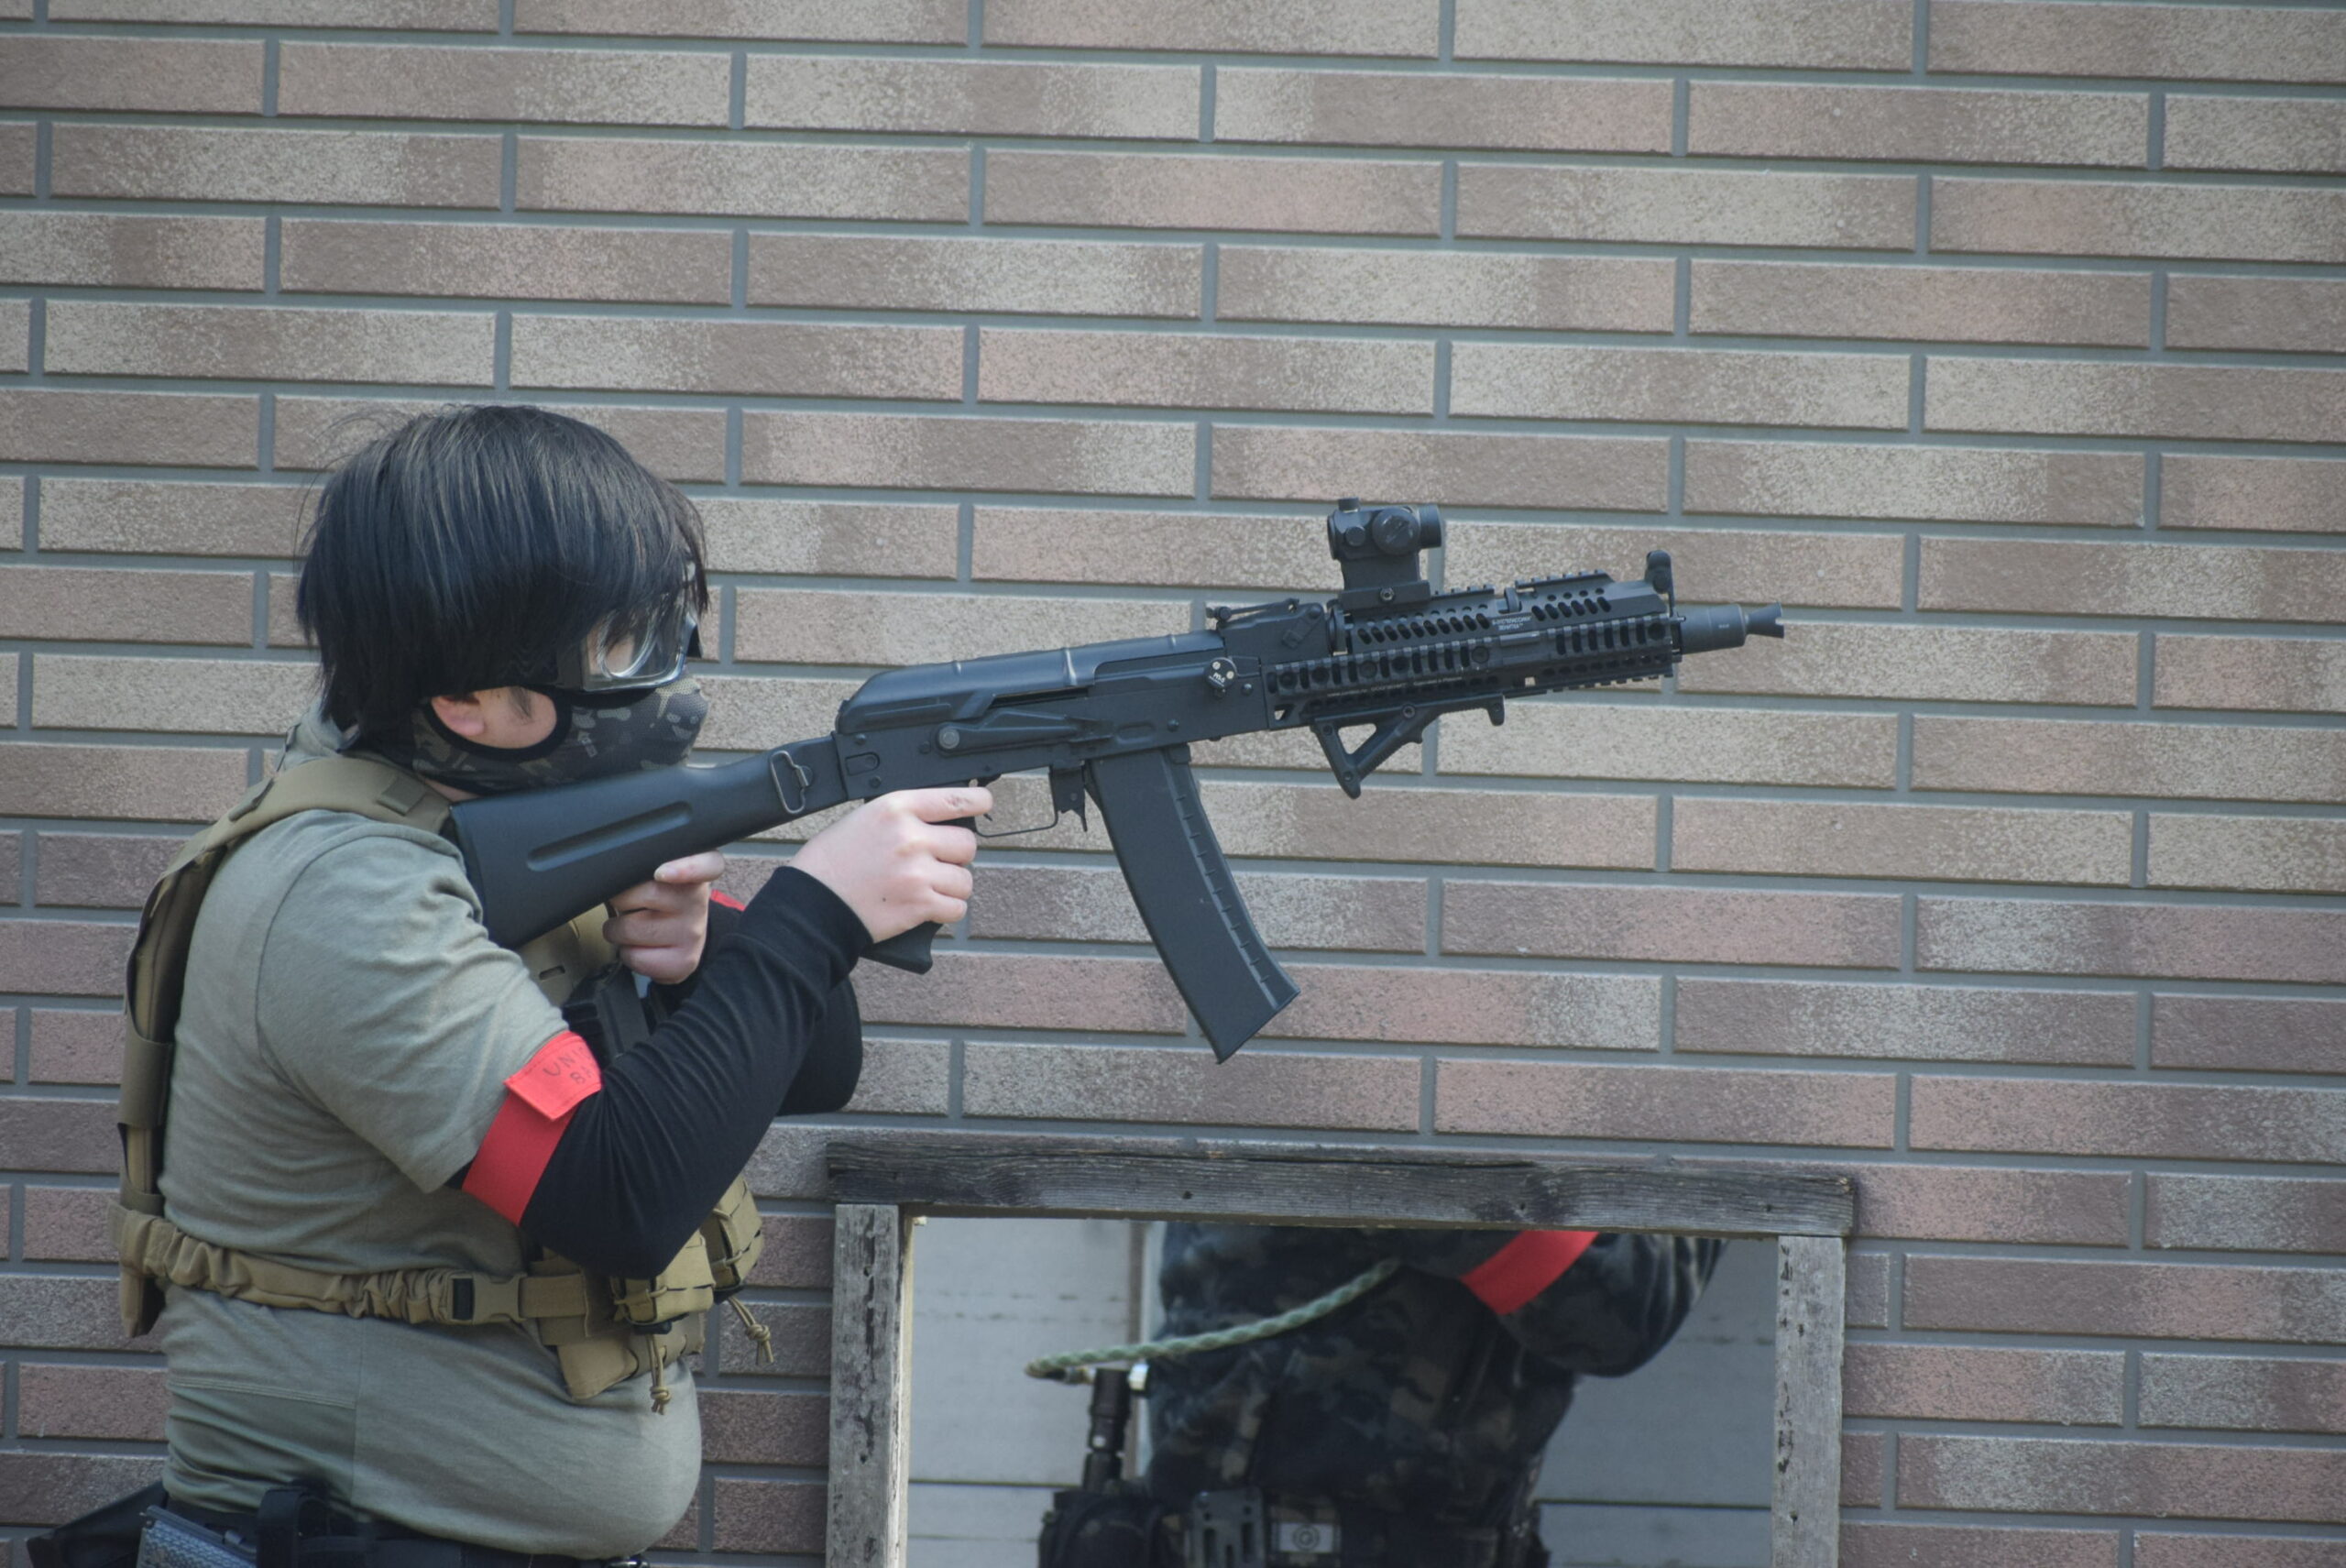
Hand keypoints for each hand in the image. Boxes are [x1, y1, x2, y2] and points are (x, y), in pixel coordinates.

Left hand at [604, 851, 726, 984]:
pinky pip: (635, 956)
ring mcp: (694, 931)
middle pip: (646, 894)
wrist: (686, 932)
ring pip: (631, 929)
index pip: (707, 864)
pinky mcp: (685, 960)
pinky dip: (627, 953)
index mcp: (695, 868)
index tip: (663, 873)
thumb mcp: (657, 869)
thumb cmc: (660, 895)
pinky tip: (639, 945)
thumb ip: (643, 864)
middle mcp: (699, 899)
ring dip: (617, 929)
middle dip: (621, 900)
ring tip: (631, 925)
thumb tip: (611, 873)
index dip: (687, 868)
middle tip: (628, 903)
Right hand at [790, 787, 990, 943]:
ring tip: (927, 887)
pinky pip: (957, 908)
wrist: (812, 903)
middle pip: (967, 843)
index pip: (953, 799)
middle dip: (956, 855)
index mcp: (896, 808)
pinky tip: (927, 906)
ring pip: (965, 879)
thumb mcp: (864, 819)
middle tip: (936, 863)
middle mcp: (911, 837)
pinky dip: (947, 910)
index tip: (984, 801)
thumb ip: (903, 818)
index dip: (976, 800)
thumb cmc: (833, 862)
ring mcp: (917, 872)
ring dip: (952, 886)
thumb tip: (939, 824)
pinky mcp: (919, 905)